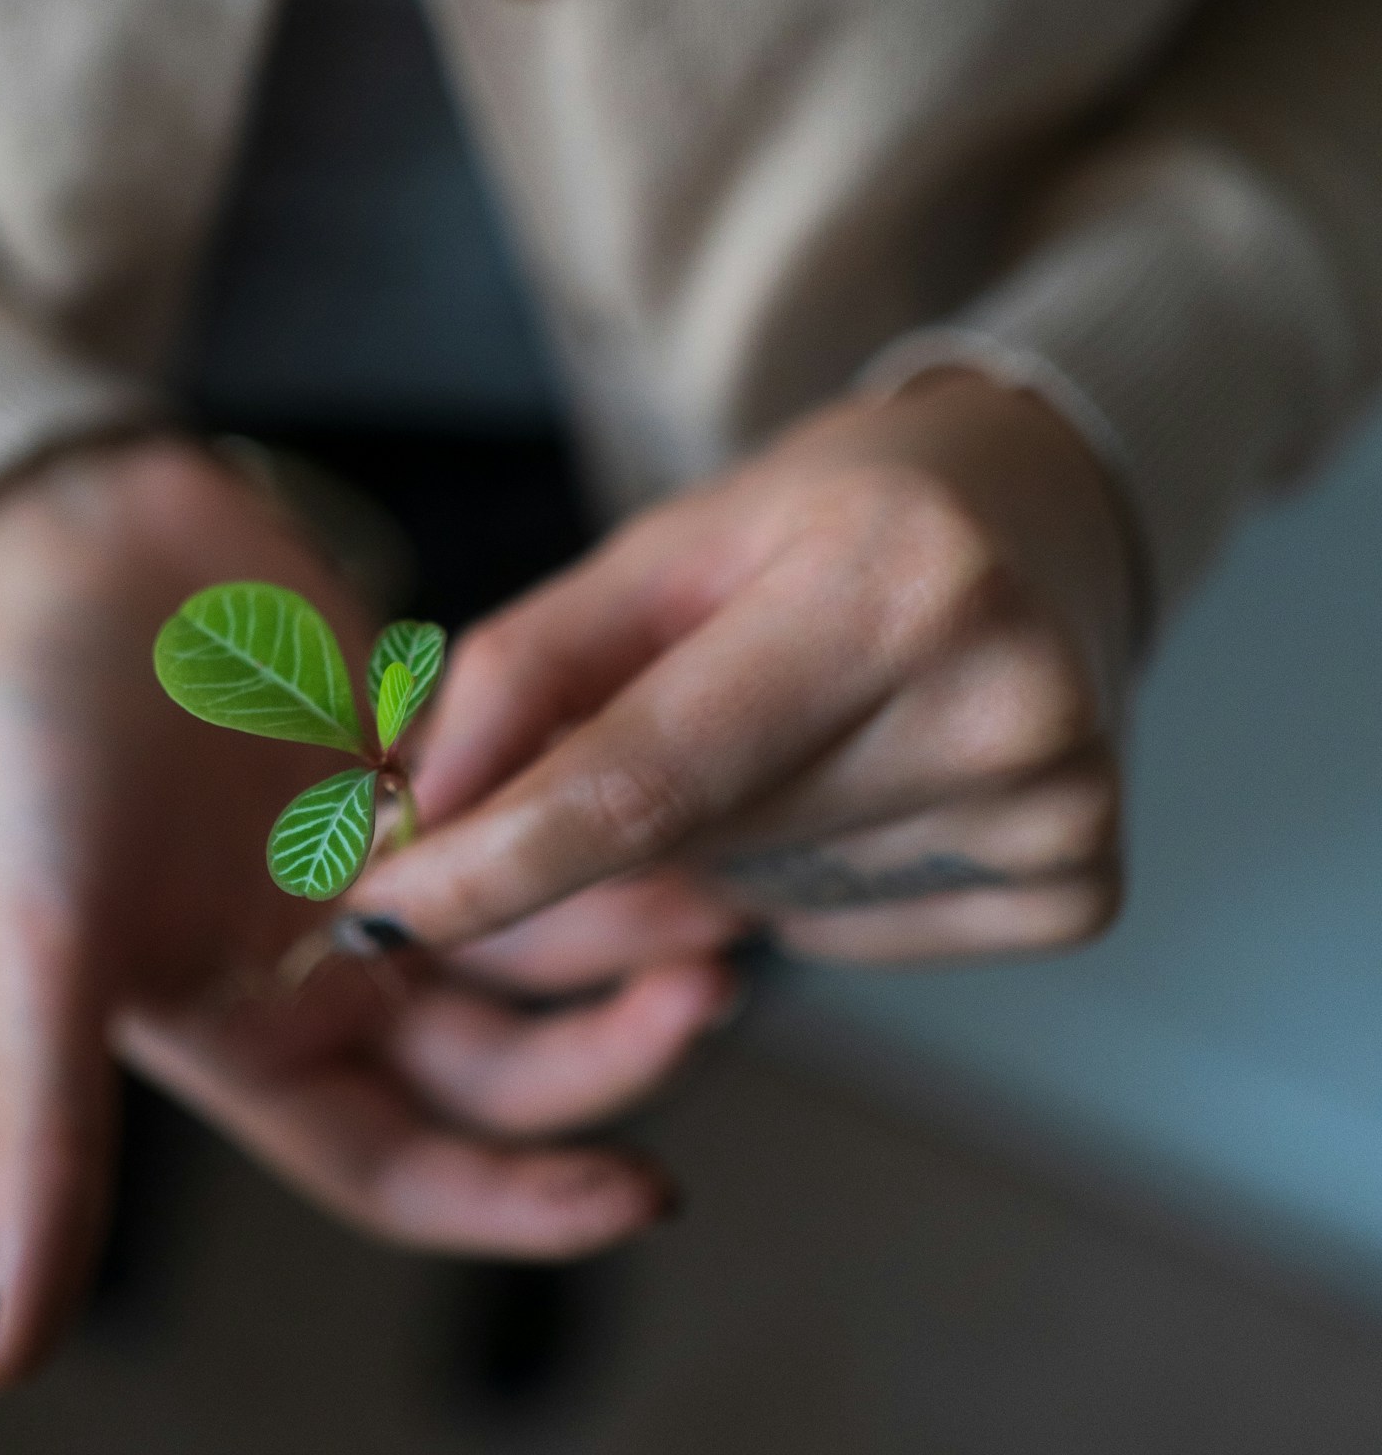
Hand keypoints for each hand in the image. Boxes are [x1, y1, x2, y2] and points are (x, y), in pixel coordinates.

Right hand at [0, 438, 735, 1398]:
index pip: (415, 1170)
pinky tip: (685, 789)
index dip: (526, 1204)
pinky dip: (601, 811)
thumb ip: (38, 1154)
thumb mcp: (42, 958)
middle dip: (613, 1045)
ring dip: (629, 928)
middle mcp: (327, 975)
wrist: (63, 546)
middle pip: (506, 1061)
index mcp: (250, 1046)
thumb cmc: (34, 758)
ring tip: (729, 898)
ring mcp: (382, 866)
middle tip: (713, 989)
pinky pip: (538, 809)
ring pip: (540, 936)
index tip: (652, 1194)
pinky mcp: (422, 760)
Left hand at [348, 374, 1135, 967]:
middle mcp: (1000, 700)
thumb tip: (411, 820)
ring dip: (724, 846)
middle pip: (695, 846)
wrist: (1043, 517)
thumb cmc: (833, 520)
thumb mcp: (669, 546)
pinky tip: (874, 777)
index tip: (376, 911)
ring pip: (763, 901)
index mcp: (891, 584)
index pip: (647, 778)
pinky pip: (852, 937)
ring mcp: (1058, 806)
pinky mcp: (1079, 886)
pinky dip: (817, 881)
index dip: (496, 860)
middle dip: (611, 825)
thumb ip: (526, 673)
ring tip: (805, 722)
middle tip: (670, 712)